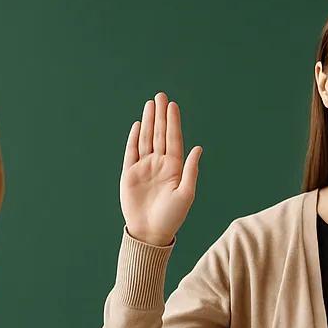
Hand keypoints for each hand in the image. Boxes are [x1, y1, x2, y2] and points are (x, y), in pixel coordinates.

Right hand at [121, 92, 201, 245]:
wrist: (150, 232)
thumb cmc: (171, 217)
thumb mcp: (185, 194)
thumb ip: (191, 170)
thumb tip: (198, 147)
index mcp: (174, 168)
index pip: (173, 140)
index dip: (173, 122)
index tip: (173, 106)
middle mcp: (159, 164)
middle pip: (159, 134)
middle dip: (160, 115)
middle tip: (161, 96)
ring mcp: (144, 167)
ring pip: (146, 139)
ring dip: (148, 122)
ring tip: (150, 104)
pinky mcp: (129, 174)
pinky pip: (131, 151)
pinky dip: (134, 138)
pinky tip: (137, 124)